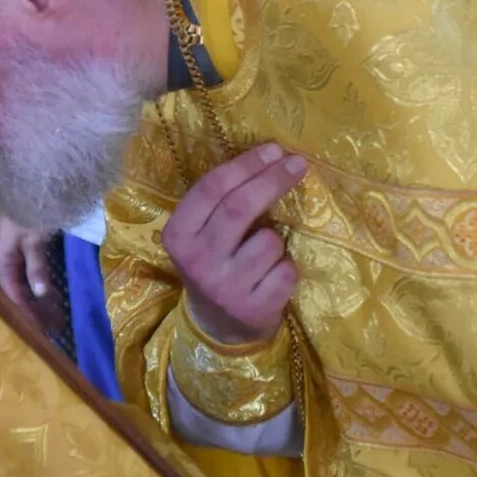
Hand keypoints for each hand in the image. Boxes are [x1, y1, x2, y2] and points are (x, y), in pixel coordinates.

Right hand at [0, 214, 63, 336]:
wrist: (29, 180)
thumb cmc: (28, 208)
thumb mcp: (33, 239)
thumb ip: (36, 266)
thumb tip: (39, 294)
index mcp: (2, 260)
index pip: (13, 294)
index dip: (27, 312)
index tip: (42, 329)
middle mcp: (7, 261)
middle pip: (21, 292)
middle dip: (36, 310)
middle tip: (56, 328)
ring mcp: (19, 255)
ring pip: (29, 284)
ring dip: (42, 300)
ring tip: (58, 317)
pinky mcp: (30, 248)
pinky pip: (36, 274)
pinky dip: (45, 285)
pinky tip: (56, 295)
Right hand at [163, 144, 304, 346]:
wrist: (218, 327)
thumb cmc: (216, 265)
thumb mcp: (203, 234)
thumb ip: (222, 203)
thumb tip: (272, 157)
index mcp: (178, 235)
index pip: (212, 188)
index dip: (247, 165)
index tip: (275, 150)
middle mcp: (197, 261)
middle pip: (240, 207)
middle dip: (273, 180)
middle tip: (298, 163)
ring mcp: (224, 287)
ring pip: (270, 241)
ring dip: (278, 239)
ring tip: (265, 255)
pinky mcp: (252, 309)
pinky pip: (286, 270)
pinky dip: (287, 267)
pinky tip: (270, 278)